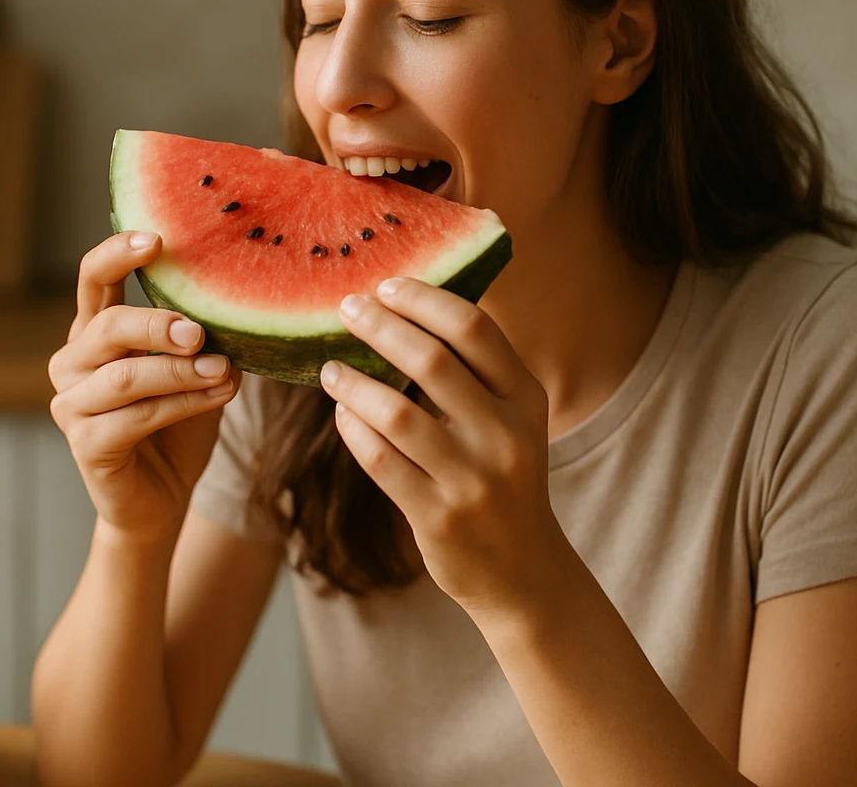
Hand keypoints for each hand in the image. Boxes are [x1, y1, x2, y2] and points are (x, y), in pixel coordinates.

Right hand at [49, 231, 240, 543]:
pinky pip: (136, 417)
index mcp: (95, 332)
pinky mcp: (84, 444)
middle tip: (201, 333)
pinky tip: (219, 397)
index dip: (117, 254)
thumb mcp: (194, 370)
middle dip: (159, 325)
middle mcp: (72, 362)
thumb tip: (236, 306)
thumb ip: (201, 340)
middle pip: (109, 326)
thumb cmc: (177, 426)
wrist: (161, 497)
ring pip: (126, 377)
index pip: (94, 280)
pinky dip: (183, 404)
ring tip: (224, 371)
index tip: (156, 240)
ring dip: (181, 372)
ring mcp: (71, 404)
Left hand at [319, 277, 570, 616]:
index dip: (426, 300)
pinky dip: (354, 429)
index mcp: (526, 399)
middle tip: (347, 307)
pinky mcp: (438, 516)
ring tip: (329, 368)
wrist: (524, 573)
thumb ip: (476, 372)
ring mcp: (473, 479)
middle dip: (383, 327)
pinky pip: (381, 461)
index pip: (476, 330)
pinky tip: (342, 412)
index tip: (387, 284)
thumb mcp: (512, 421)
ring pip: (398, 413)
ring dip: (355, 383)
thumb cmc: (504, 479)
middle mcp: (506, 435)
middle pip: (434, 362)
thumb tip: (412, 305)